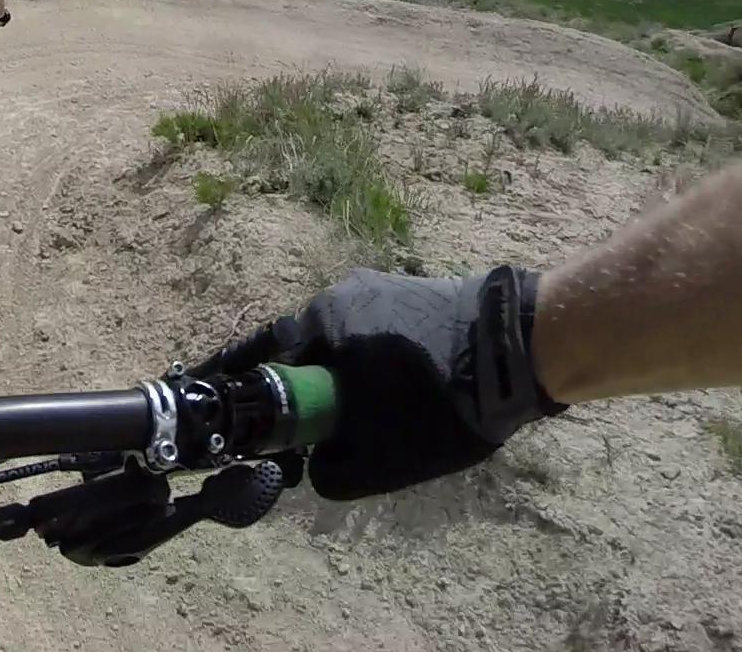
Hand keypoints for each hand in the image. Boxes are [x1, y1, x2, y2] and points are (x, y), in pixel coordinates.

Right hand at [192, 267, 563, 499]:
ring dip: (341, 374)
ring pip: (341, 340)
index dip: (245, 391)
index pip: (257, 357)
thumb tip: (312, 469)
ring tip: (360, 415)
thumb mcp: (381, 459)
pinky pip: (376, 332)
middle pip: (300, 348)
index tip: (234, 413)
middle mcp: (339, 294)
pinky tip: (397, 393)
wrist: (526, 348)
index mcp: (318, 323)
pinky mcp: (418, 291)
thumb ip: (331, 473)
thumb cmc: (441, 400)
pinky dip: (374, 363)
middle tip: (305, 426)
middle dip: (298, 387)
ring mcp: (381, 286)